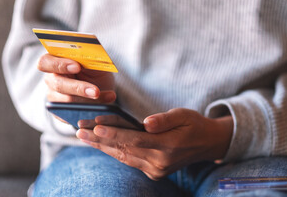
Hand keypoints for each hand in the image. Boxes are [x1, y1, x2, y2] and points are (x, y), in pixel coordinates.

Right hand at [37, 54, 115, 122]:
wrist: (102, 87)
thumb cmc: (94, 70)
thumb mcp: (93, 61)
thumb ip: (89, 58)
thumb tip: (93, 56)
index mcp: (54, 61)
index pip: (46, 62)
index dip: (60, 65)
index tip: (77, 66)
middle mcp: (51, 80)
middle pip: (58, 85)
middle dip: (79, 88)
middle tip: (95, 91)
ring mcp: (55, 97)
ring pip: (67, 102)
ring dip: (89, 101)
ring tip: (108, 97)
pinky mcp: (61, 112)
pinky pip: (74, 114)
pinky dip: (92, 111)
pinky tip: (104, 106)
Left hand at [76, 108, 232, 179]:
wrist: (207, 144)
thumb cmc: (194, 124)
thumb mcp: (184, 115)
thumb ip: (164, 120)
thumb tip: (145, 123)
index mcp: (168, 146)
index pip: (135, 140)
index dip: (114, 134)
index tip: (95, 127)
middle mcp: (160, 162)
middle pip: (124, 150)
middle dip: (100, 140)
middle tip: (79, 131)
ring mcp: (157, 170)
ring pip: (124, 157)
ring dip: (103, 147)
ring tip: (84, 136)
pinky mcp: (154, 172)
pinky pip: (130, 161)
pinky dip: (114, 152)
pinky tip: (101, 144)